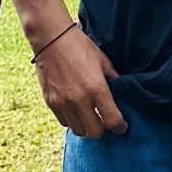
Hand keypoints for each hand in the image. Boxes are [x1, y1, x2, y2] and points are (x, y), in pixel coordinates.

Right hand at [33, 25, 124, 139]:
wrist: (51, 38)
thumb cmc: (79, 46)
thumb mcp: (103, 60)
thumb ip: (113, 79)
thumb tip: (121, 94)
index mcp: (96, 88)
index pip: (112, 120)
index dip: (120, 127)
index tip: (122, 126)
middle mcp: (79, 99)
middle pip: (94, 133)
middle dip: (103, 129)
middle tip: (105, 121)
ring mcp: (63, 102)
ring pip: (78, 130)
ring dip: (86, 126)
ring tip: (89, 116)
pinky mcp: (50, 102)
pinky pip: (63, 122)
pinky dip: (71, 120)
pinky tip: (75, 110)